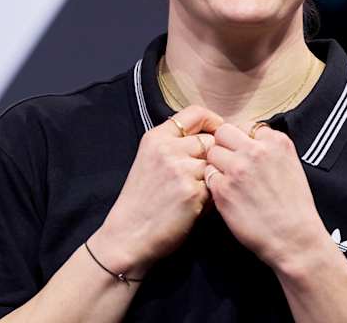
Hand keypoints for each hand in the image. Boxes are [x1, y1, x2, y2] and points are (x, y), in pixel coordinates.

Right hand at [90, 105, 221, 276]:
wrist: (128, 235)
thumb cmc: (141, 201)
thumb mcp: (150, 161)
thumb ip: (174, 145)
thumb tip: (212, 137)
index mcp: (156, 137)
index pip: (195, 113)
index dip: (213, 121)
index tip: (219, 133)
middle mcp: (168, 149)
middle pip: (211, 141)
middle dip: (213, 158)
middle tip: (202, 176)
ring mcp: (181, 169)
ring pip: (216, 165)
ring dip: (212, 179)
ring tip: (195, 194)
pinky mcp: (193, 192)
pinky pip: (216, 187)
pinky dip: (211, 198)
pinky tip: (194, 207)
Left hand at [203, 123, 329, 269]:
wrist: (294, 238)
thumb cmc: (294, 207)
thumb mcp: (291, 165)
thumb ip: (269, 149)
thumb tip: (248, 142)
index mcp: (276, 142)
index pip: (246, 126)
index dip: (242, 140)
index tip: (245, 154)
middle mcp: (256, 151)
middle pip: (224, 133)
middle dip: (224, 146)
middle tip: (230, 164)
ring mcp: (237, 169)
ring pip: (212, 153)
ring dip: (217, 164)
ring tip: (229, 181)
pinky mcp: (222, 189)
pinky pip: (208, 175)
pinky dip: (213, 184)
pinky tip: (227, 194)